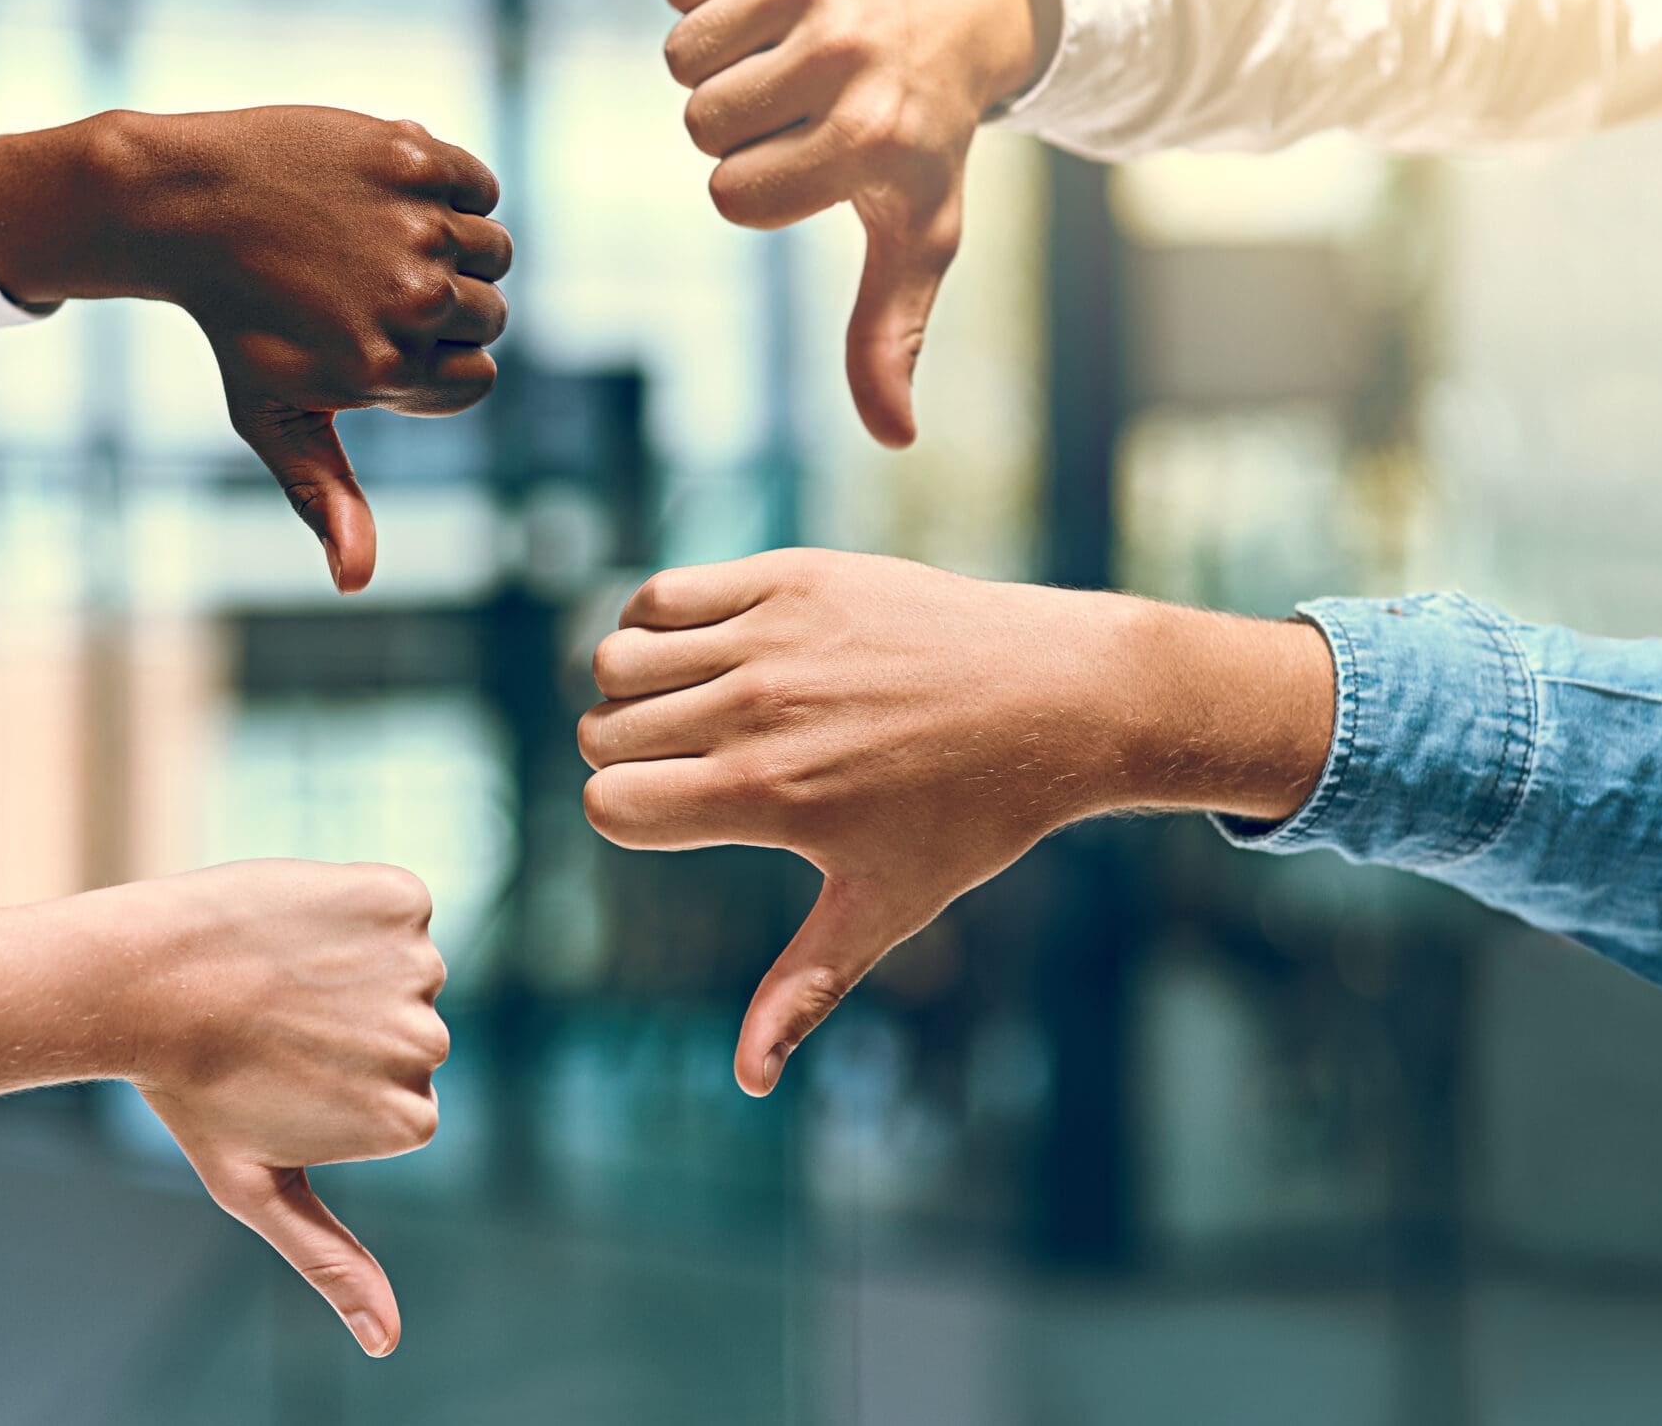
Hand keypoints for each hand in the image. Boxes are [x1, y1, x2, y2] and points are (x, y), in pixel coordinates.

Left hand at [0, 107, 511, 592]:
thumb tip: (356, 584)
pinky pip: (480, 186)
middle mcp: (413, 300)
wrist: (187, 203)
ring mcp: (416, 224)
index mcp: (388, 369)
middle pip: (490, 315)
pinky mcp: (415, 156)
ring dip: (449, 246)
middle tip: (358, 282)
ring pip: (492, 250)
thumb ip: (326, 497)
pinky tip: (379, 195)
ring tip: (370, 239)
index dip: (427, 361)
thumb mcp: (271, 416)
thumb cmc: (235, 321)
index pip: (474, 378)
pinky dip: (447, 188)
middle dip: (439, 304)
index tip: (367, 335)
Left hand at [115, 860, 448, 1356]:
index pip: (398, 1097)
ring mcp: (418, 969)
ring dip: (348, 962)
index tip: (275, 1076)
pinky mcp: (400, 898)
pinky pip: (396, 902)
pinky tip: (296, 923)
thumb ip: (329, 1259)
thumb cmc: (189, 1090)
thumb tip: (388, 1343)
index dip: (331, 1084)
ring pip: (400, 967)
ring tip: (274, 975)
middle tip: (269, 1024)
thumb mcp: (256, 1186)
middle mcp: (427, 1046)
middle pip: (405, 1032)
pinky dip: (356, 904)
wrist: (139, 980)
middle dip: (346, 1024)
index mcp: (407, 1120)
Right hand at [576, 550, 1330, 1094]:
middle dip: (629, 759)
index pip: (608, 806)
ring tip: (689, 708)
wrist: (1057, 694)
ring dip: (632, 691)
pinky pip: (660, 595)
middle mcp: (758, 710)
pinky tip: (702, 653)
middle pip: (604, 735)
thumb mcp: (887, 906)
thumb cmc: (972, 814)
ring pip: (615, 662)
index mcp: (768, 795)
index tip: (683, 819)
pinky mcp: (788, 577)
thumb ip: (802, 987)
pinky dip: (655, 624)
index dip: (629, 821)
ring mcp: (772, 637)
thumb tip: (747, 1082)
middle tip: (696, 765)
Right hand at [661, 0, 1051, 445]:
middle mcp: (847, 52)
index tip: (813, 158)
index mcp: (870, 138)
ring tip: (788, 48)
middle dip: (737, 120)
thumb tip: (893, 438)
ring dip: (720, 59)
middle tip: (803, 98)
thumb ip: (890, 336)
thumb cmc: (922, 130)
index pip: (732, 194)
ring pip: (682, 54)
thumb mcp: (918, 233)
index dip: (757, 186)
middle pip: (701, 122)